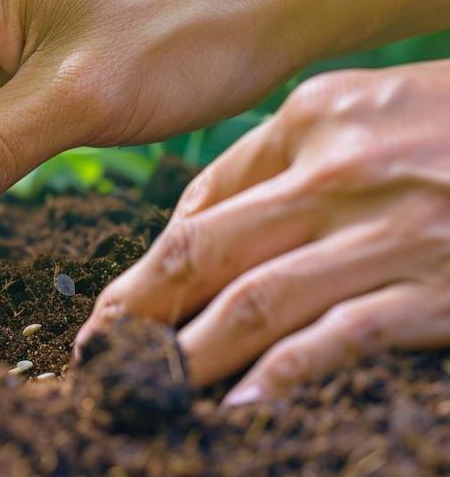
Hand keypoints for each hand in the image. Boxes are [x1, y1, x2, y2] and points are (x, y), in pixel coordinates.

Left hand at [76, 61, 449, 404]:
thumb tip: (193, 218)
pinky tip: (240, 408)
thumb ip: (277, 153)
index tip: (114, 308)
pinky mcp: (439, 286)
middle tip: (100, 353)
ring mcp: (390, 230)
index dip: (149, 261)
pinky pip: (339, 338)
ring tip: (147, 387)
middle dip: (141, 309)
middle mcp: (340, 171)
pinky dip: (280, 378)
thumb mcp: (366, 106)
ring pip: (256, 300)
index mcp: (315, 118)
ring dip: (191, 352)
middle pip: (208, 249)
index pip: (203, 200)